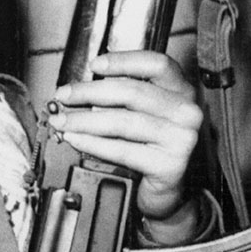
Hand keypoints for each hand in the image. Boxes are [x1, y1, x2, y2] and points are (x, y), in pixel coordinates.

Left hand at [48, 50, 201, 234]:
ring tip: (63, 121)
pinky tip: (76, 139)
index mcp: (183, 91)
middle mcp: (187, 112)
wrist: (172, 190)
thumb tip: (80, 90)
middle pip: (132, 92)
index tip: (94, 66)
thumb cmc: (154, 148)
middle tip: (64, 96)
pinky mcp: (169, 165)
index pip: (156, 64)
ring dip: (85, 120)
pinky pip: (122, 150)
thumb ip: (123, 98)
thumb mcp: (146, 115)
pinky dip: (93, 143)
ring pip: (123, 121)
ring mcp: (181, 139)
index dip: (123, 61)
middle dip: (89, 92)